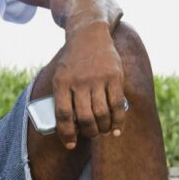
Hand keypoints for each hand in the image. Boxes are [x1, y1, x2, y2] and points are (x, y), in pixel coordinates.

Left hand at [50, 25, 127, 149]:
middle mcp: (79, 82)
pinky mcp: (114, 78)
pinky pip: (117, 105)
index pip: (63, 114)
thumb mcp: (60, 75)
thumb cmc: (73, 61)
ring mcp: (98, 80)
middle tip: (91, 135)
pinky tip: (117, 130)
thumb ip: (63, 96)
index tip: (70, 144)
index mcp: (61, 83)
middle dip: (88, 132)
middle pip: (84, 117)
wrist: (89, 35)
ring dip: (103, 128)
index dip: (66, 133)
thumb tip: (68, 124)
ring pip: (101, 113)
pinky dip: (118, 121)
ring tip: (103, 132)